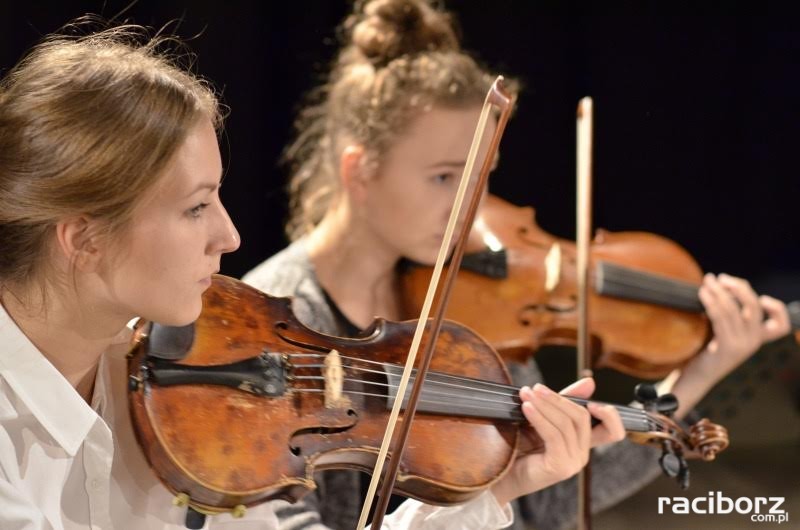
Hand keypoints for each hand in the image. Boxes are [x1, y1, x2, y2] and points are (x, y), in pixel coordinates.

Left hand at [490, 378, 624, 505]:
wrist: (502, 474)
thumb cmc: (521, 446)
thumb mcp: (544, 419)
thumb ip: (564, 402)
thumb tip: (590, 381)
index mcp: (583, 443)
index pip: (612, 432)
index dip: (610, 415)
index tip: (592, 402)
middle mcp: (582, 454)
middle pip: (582, 418)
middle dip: (558, 399)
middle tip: (536, 388)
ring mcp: (573, 462)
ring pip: (566, 424)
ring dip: (544, 405)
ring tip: (526, 394)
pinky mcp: (559, 466)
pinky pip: (553, 435)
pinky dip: (539, 417)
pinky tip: (526, 407)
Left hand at [693, 273, 789, 382]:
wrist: (695, 377)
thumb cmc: (705, 351)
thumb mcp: (723, 333)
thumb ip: (729, 316)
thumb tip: (720, 283)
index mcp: (757, 339)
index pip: (781, 326)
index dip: (778, 309)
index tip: (761, 297)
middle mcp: (754, 342)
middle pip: (754, 307)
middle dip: (738, 287)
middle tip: (720, 278)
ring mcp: (741, 345)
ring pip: (733, 309)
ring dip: (718, 291)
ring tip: (706, 282)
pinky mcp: (725, 347)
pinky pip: (720, 317)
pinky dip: (710, 301)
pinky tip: (702, 293)